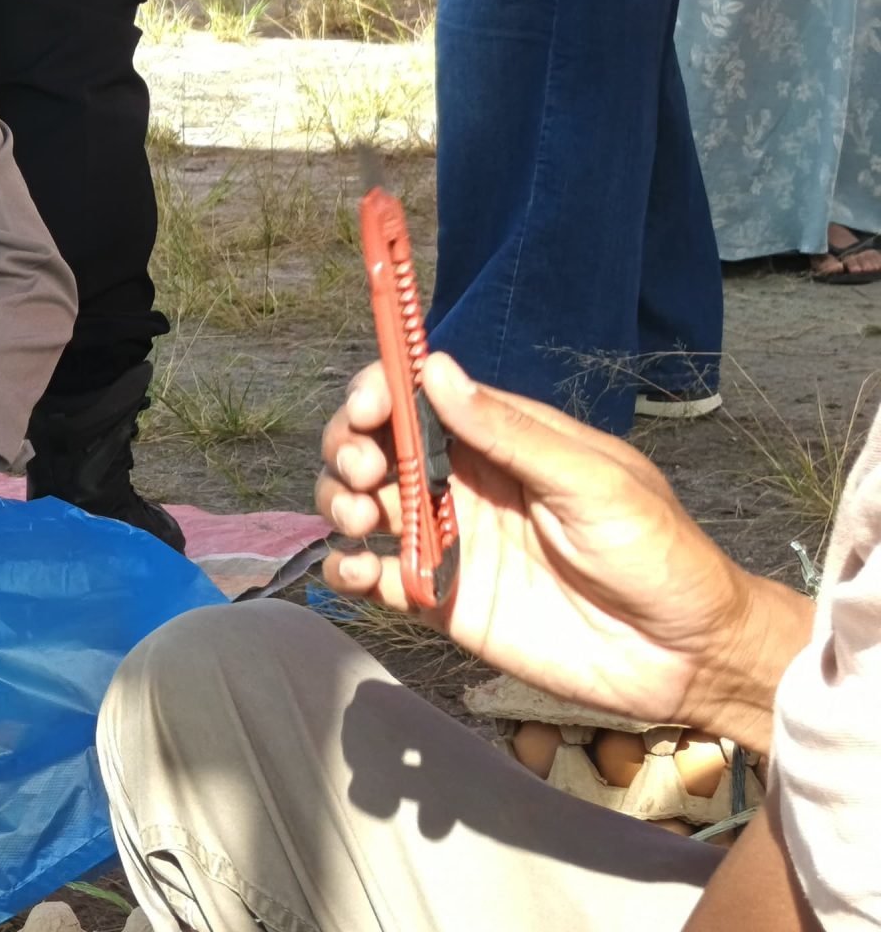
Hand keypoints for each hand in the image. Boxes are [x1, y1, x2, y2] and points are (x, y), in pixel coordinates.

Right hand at [321, 355, 809, 746]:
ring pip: (362, 505)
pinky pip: (373, 576)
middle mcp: (464, 484)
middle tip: (365, 474)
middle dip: (349, 448)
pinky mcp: (439, 601)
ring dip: (339, 501)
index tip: (368, 410)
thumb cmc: (657, 553)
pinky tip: (360, 573)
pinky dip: (347, 568)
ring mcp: (448, 543)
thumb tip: (433, 368)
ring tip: (361, 520)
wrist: (685, 657)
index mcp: (502, 441)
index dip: (380, 392)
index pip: (420, 396)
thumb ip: (509, 432)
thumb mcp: (592, 482)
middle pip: (376, 447)